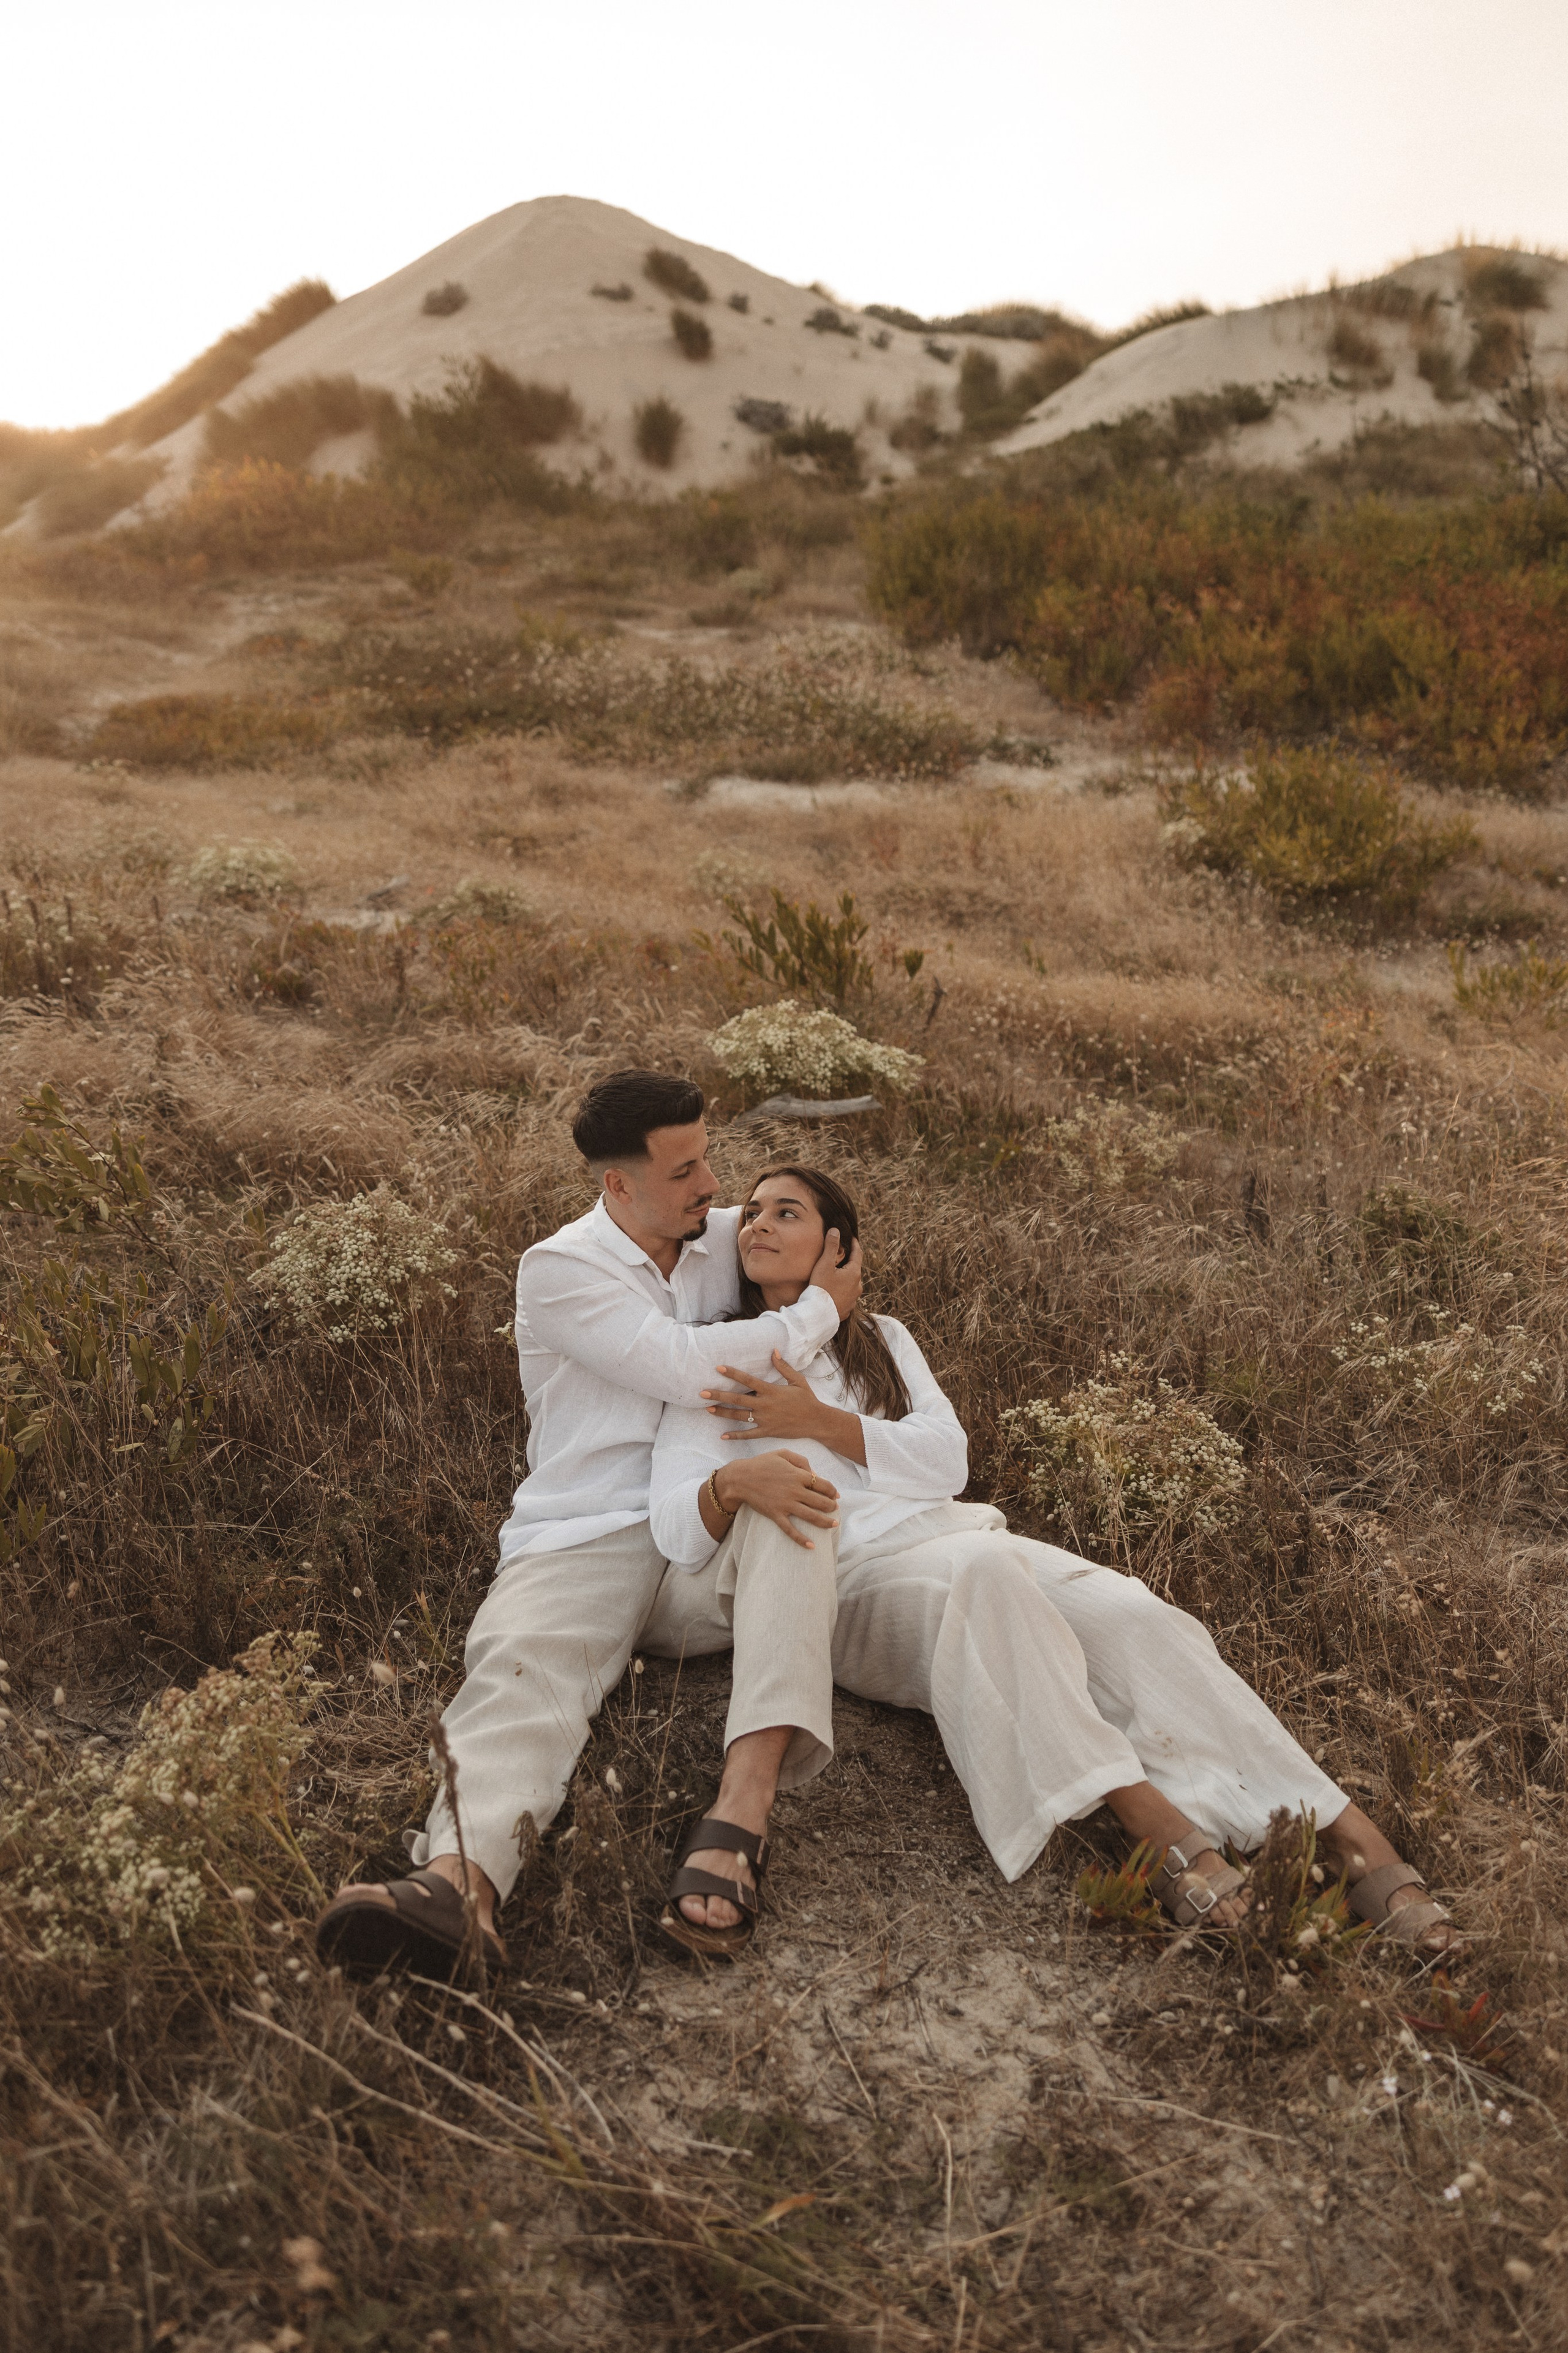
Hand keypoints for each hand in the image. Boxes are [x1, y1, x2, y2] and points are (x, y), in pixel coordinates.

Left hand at [703, 1351, 826, 1440]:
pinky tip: (723, 1435)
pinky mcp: (767, 1432)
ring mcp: (765, 1420)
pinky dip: (735, 1436)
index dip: (732, 1373)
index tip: (718, 1368)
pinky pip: (748, 1435)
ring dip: (722, 1413)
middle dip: (719, 1395)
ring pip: (739, 1416)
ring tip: (708, 1409)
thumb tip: (773, 1351)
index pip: (748, 1380)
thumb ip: (783, 1366)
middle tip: (702, 1393)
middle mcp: (765, 1405)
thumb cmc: (807, 1399)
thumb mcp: (797, 1380)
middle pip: (738, 1399)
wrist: (816, 1421)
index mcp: (771, 1390)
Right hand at [717, 1449, 838, 1548]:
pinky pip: (790, 1530)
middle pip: (821, 1502)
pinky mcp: (775, 1515)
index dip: (833, 1491)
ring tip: (834, 1525)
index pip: (824, 1485)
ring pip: (811, 1516)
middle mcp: (795, 1490)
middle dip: (831, 1506)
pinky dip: (801, 1539)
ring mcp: (785, 1504)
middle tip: (835, 1509)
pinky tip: (812, 1546)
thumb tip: (815, 1474)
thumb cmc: (762, 1464)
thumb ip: (801, 1461)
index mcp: (798, 1475)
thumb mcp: (782, 1454)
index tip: (835, 1495)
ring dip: (825, 1522)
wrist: (740, 1478)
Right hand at [809, 1228, 861, 1319]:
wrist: (817, 1315)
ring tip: (836, 1274)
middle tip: (842, 1255)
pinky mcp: (847, 1309)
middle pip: (855, 1269)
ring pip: (851, 1284)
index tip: (852, 1237)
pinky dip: (842, 1291)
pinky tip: (834, 1291)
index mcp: (854, 1274)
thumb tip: (835, 1230)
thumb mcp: (824, 1264)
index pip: (858, 1254)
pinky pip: (846, 1296)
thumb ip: (831, 1246)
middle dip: (849, 1262)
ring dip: (845, 1278)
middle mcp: (857, 1286)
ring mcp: (853, 1299)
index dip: (855, 1244)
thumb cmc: (820, 1288)